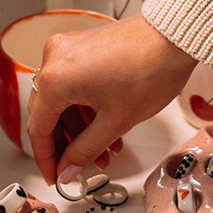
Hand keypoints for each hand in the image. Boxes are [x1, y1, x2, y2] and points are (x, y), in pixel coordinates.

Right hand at [27, 15, 198, 183]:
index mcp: (55, 79)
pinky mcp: (81, 45)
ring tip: (103, 149)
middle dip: (66, 144)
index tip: (54, 175)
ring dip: (79, 127)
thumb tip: (69, 169)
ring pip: (62, 99)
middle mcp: (54, 59)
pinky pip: (72, 82)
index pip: (38, 129)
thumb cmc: (151, 69)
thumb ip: (85, 151)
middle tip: (78, 166)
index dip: (46, 159)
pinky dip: (84, 106)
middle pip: (47, 113)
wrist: (174, 37)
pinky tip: (105, 125)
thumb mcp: (116, 122)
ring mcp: (67, 49)